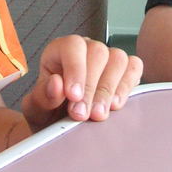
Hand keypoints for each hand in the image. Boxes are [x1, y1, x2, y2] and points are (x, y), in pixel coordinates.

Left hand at [21, 35, 143, 130]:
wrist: (61, 126)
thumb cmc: (49, 112)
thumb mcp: (37, 108)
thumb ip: (42, 96)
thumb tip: (56, 84)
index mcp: (61, 50)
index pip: (72, 46)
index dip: (75, 69)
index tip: (73, 96)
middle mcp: (87, 48)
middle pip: (98, 53)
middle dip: (91, 87)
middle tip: (83, 115)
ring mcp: (108, 57)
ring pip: (118, 59)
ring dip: (109, 89)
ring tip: (98, 115)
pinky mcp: (125, 70)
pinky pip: (134, 68)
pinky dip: (126, 86)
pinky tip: (115, 105)